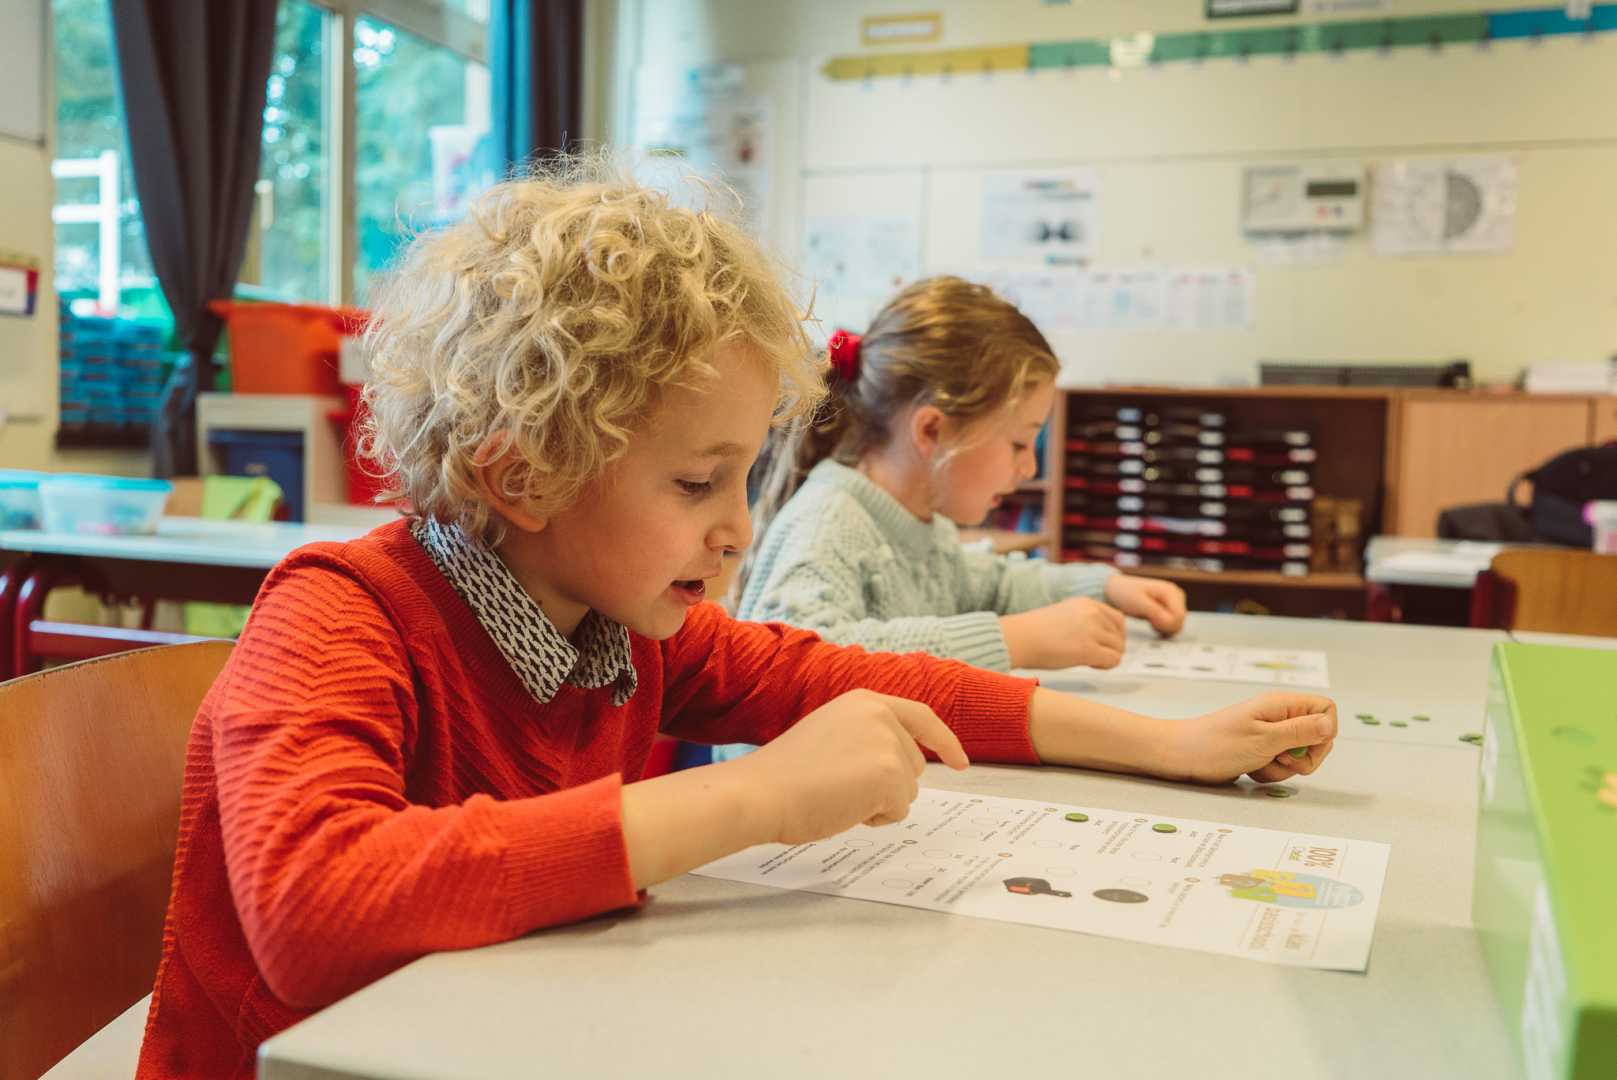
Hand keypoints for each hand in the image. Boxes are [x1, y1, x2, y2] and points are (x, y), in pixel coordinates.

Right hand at [737, 690, 969, 844]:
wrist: (762, 791)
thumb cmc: (786, 773)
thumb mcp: (832, 733)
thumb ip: (868, 737)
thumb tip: (903, 765)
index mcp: (865, 701)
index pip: (921, 717)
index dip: (944, 741)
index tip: (960, 762)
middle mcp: (882, 715)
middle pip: (913, 764)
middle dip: (887, 785)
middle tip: (840, 786)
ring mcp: (889, 744)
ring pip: (908, 790)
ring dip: (879, 802)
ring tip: (837, 793)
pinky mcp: (890, 775)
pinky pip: (899, 810)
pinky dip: (876, 818)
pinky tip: (844, 807)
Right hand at [1000, 597, 1126, 669]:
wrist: (1018, 638)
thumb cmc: (1033, 631)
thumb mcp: (1065, 614)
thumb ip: (1085, 620)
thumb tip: (1102, 637)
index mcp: (1087, 603)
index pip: (1118, 619)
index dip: (1112, 635)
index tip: (1100, 644)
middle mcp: (1093, 613)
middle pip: (1120, 635)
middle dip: (1111, 647)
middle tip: (1095, 655)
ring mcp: (1092, 631)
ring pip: (1119, 649)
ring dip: (1108, 657)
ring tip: (1089, 661)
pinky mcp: (1089, 649)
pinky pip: (1114, 660)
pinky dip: (1105, 666)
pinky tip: (1090, 665)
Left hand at [1104, 574, 1187, 636]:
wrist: (1116, 589)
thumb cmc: (1125, 594)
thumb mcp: (1139, 604)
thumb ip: (1156, 613)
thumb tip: (1171, 623)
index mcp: (1171, 592)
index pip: (1179, 617)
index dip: (1165, 624)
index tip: (1151, 621)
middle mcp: (1176, 595)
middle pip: (1179, 621)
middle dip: (1164, 626)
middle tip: (1148, 620)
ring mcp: (1174, 601)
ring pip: (1177, 624)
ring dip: (1163, 627)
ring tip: (1149, 619)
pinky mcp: (1170, 608)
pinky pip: (1172, 624)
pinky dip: (1163, 627)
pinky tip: (1152, 622)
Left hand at [1166, 693, 1337, 784]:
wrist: (1182, 756)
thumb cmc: (1218, 745)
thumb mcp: (1264, 740)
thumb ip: (1300, 732)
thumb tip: (1330, 723)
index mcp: (1282, 705)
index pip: (1326, 709)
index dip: (1325, 731)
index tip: (1305, 746)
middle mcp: (1280, 716)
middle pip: (1318, 737)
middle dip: (1305, 756)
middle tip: (1280, 759)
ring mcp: (1271, 734)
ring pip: (1301, 755)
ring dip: (1285, 768)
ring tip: (1259, 764)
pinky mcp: (1262, 750)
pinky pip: (1282, 765)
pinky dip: (1271, 772)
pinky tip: (1252, 769)